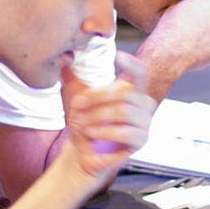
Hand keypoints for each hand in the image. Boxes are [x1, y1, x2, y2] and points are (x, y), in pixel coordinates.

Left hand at [61, 52, 154, 186]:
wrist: (82, 152)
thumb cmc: (84, 122)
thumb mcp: (75, 97)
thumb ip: (72, 77)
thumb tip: (64, 57)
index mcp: (131, 90)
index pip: (140, 72)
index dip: (132, 64)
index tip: (117, 56)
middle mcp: (143, 104)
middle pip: (125, 92)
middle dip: (97, 98)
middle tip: (77, 106)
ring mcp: (144, 122)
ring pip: (125, 111)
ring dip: (98, 116)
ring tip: (82, 123)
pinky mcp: (141, 140)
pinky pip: (126, 132)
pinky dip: (105, 132)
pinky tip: (92, 133)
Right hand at [140, 0, 209, 85]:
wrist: (172, 49)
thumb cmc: (169, 28)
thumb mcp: (173, 9)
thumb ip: (186, 7)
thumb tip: (188, 9)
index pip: (206, 3)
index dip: (197, 11)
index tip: (189, 20)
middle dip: (208, 23)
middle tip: (194, 33)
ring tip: (193, 44)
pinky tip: (199, 52)